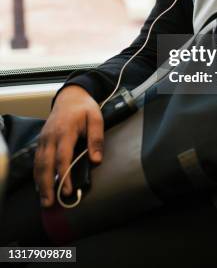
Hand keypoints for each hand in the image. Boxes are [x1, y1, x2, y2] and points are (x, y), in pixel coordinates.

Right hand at [34, 85, 103, 207]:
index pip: (63, 156)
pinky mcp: (41, 141)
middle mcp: (51, 136)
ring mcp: (44, 138)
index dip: (64, 175)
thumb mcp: (96, 118)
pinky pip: (37, 160)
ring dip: (40, 182)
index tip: (68, 190)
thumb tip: (96, 160)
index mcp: (65, 130)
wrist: (71, 96)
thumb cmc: (85, 108)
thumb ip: (96, 139)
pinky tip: (41, 186)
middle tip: (50, 202)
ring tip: (45, 200)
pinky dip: (37, 174)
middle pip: (46, 163)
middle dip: (47, 184)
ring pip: (38, 163)